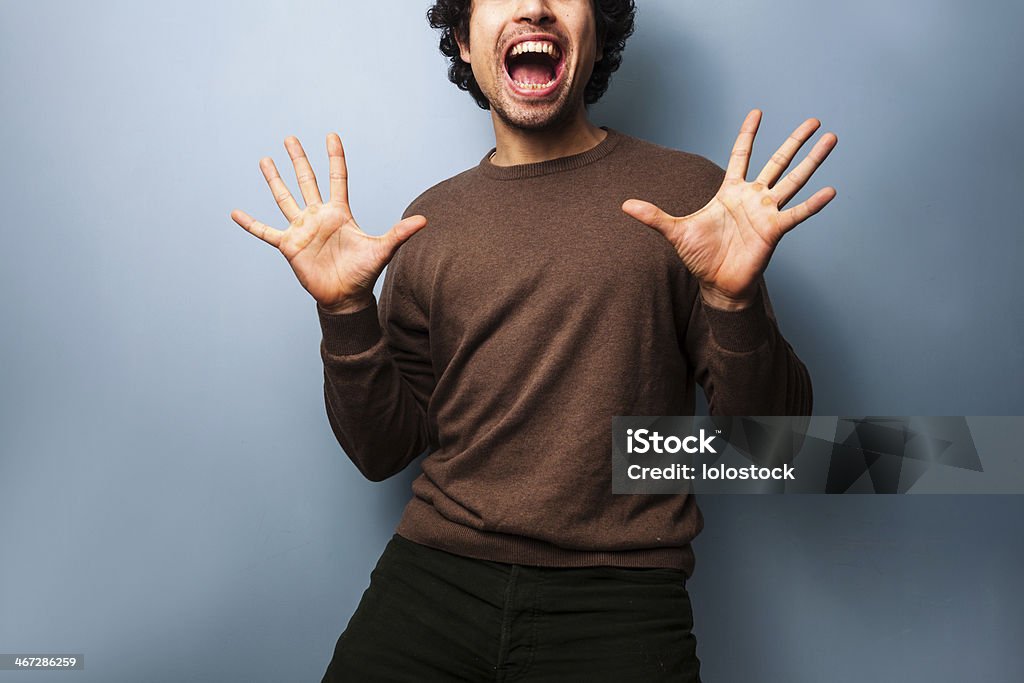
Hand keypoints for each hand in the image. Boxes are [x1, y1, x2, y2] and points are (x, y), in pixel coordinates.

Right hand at [230, 134, 426, 313]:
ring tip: (265, 160)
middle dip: (298, 159)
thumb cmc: (364, 273)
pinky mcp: (289, 245)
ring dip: (274, 180)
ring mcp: (302, 229)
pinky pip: (265, 232)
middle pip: (306, 181)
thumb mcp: (382, 249)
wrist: (346, 297)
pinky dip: (250, 224)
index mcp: (339, 212)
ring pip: (285, 198)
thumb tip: (424, 221)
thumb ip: (399, 233)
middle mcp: (318, 216)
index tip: (331, 135)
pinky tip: (235, 213)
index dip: (335, 157)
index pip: (337, 178)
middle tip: (290, 138)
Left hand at [622, 110, 836, 309]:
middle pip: (778, 162)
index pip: (741, 155)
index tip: (758, 111)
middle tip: (814, 122)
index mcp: (730, 192)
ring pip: (794, 180)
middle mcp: (753, 198)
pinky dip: (813, 204)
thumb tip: (624, 206)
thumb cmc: (700, 257)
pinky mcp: (775, 231)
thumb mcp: (674, 231)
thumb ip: (653, 216)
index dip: (748, 134)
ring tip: (832, 140)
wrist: (716, 284)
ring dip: (813, 162)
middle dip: (795, 141)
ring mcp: (767, 213)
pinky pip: (797, 214)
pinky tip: (831, 190)